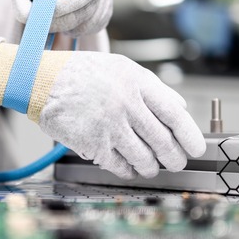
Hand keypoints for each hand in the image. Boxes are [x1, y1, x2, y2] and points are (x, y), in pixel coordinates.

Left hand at [11, 0, 112, 37]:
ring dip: (65, 27)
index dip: (69, 2)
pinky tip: (62, 20)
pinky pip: (90, 30)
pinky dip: (72, 30)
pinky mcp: (104, 16)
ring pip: (89, 23)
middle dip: (61, 19)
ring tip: (50, 18)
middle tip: (39, 22)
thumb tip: (27, 16)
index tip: (47, 11)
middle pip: (88, 8)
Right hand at [38, 52, 205, 178]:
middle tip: (176, 162)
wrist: (42, 81)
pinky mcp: (93, 143)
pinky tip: (129, 168)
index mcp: (136, 83)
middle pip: (162, 141)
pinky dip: (128, 170)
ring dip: (151, 167)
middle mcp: (126, 105)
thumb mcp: (121, 68)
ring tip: (151, 167)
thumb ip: (152, 87)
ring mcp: (109, 126)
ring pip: (143, 158)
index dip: (189, 135)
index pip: (174, 114)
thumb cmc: (82, 73)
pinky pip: (119, 165)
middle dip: (174, 158)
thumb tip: (180, 107)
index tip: (196, 148)